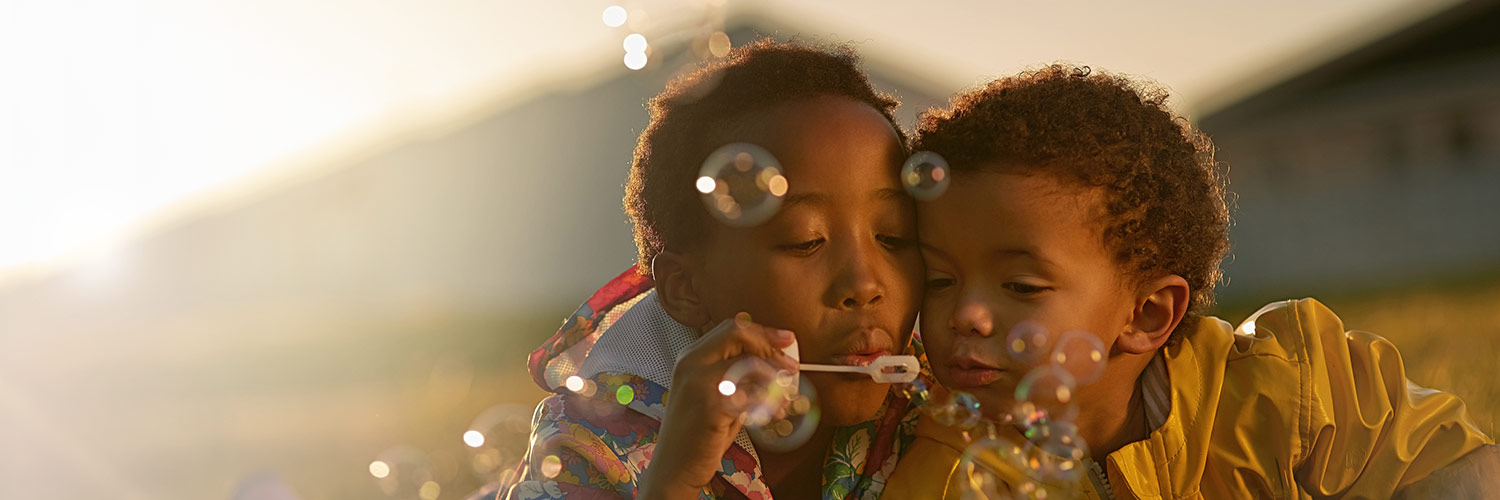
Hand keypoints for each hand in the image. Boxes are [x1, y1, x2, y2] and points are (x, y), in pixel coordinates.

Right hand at [637, 314, 796, 499]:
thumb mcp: (714, 396)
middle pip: (738, 334)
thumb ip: (736, 377)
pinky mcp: (710, 405)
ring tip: (786, 397)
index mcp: (691, 358)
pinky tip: (774, 413)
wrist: (674, 468)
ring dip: (775, 380)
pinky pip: (752, 394)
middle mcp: (691, 363)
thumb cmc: (698, 434)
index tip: (786, 339)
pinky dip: (769, 402)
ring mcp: (699, 382)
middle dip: (771, 347)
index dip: (763, 331)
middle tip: (791, 367)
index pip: (731, 328)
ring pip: (749, 363)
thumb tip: (773, 363)